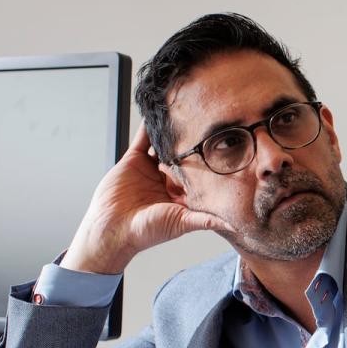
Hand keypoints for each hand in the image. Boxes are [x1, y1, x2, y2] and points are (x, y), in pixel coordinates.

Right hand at [60, 124, 233, 274]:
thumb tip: (233, 226)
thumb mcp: (181, 223)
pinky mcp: (133, 161)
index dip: (209, 166)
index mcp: (180, 195)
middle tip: (209, 127)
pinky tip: (158, 115)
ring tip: (187, 116)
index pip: (199, 176)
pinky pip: (143, 141)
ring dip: (173, 136)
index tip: (224, 151)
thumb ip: (205, 220)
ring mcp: (150, 170)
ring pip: (164, 148)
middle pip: (183, 159)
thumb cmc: (146, 231)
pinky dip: (149, 128)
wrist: (112, 229)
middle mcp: (166, 181)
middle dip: (193, 146)